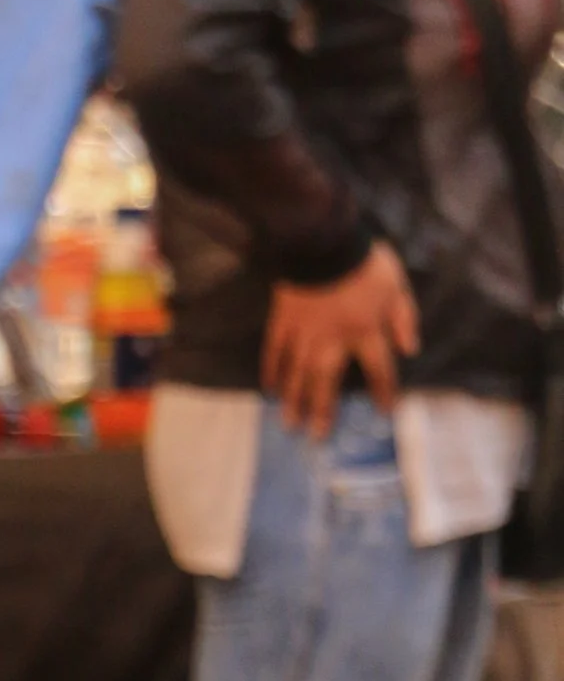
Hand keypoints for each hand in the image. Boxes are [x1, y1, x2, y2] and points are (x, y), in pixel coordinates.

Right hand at [261, 240, 416, 434]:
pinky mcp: (283, 322)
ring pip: (298, 374)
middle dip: (323, 411)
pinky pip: (274, 351)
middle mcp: (332, 341)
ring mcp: (304, 334)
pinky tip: (269, 389)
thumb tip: (410, 350)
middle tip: (316, 437)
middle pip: (327, 383)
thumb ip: (404, 319)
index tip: (386, 411)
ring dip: (295, 400)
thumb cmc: (365, 264)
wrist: (323, 243)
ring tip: (290, 423)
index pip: (378, 369)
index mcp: (365, 332)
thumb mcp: (397, 287)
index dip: (384, 391)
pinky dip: (271, 370)